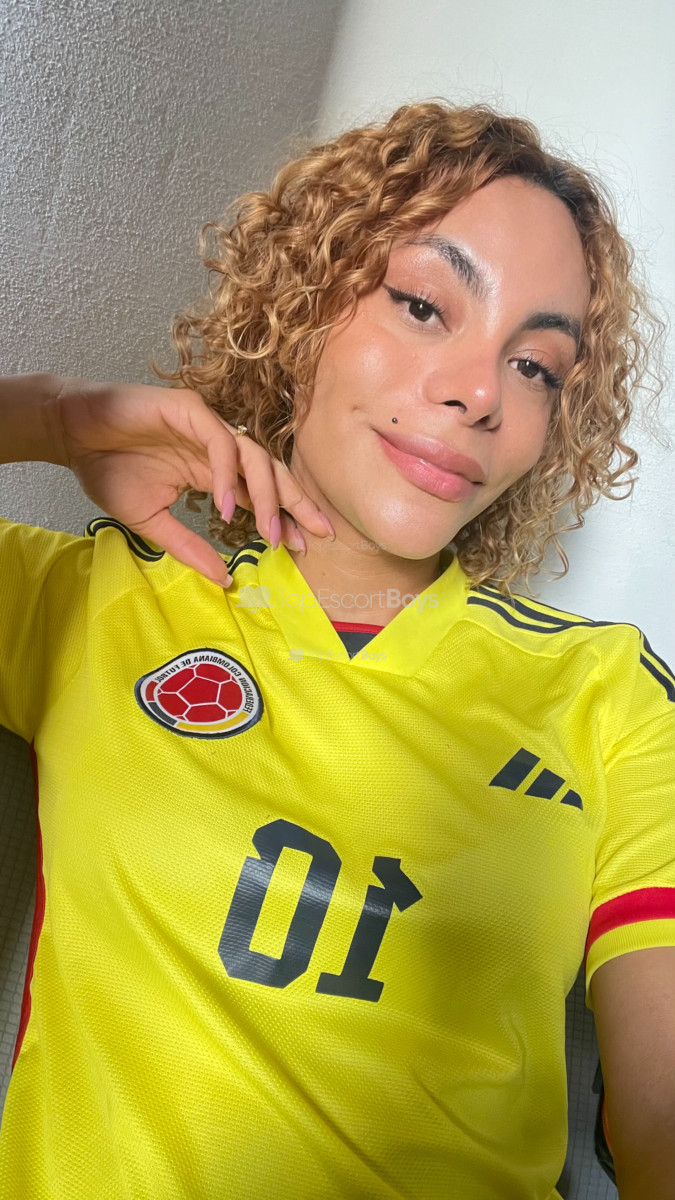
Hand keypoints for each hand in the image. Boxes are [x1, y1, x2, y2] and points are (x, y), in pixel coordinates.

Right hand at [49, 378, 333, 585]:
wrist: (69, 434)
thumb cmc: (106, 470)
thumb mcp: (152, 522)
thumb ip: (189, 547)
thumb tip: (223, 579)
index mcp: (213, 472)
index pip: (260, 495)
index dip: (284, 518)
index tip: (302, 547)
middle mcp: (217, 448)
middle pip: (270, 473)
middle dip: (296, 504)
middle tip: (317, 534)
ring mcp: (206, 425)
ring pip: (254, 456)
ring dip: (266, 496)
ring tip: (270, 532)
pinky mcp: (190, 409)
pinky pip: (221, 442)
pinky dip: (228, 475)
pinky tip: (228, 507)